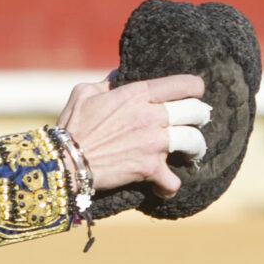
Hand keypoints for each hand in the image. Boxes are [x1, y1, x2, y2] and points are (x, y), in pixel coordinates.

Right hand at [57, 73, 207, 195]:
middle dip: (199, 117)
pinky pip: (173, 181)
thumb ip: (107, 82)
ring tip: (188, 153)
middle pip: (197, 111)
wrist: (64, 161)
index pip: (185, 84)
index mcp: (138, 94)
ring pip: (195, 142)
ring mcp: (153, 143)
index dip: (195, 88)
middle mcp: (151, 116)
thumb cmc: (72, 127)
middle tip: (192, 124)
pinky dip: (169, 187)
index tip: (192, 96)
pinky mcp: (149, 169)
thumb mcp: (84, 93)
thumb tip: (119, 76)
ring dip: (194, 149)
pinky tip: (163, 186)